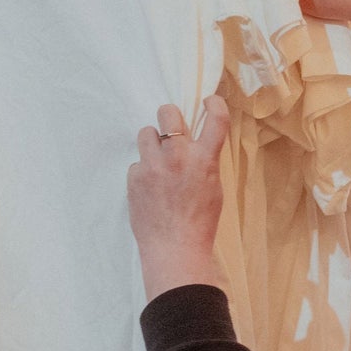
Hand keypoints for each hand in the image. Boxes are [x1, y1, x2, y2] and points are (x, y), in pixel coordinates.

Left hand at [128, 98, 230, 300]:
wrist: (174, 249)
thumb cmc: (200, 223)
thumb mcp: (213, 188)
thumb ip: (205, 162)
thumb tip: (196, 145)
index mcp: (204, 159)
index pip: (215, 118)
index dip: (213, 104)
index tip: (208, 102)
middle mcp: (178, 156)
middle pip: (168, 112)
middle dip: (169, 118)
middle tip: (171, 131)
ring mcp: (153, 165)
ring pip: (146, 132)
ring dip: (152, 143)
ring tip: (157, 162)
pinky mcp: (134, 177)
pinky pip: (136, 162)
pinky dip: (142, 171)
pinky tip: (149, 188)